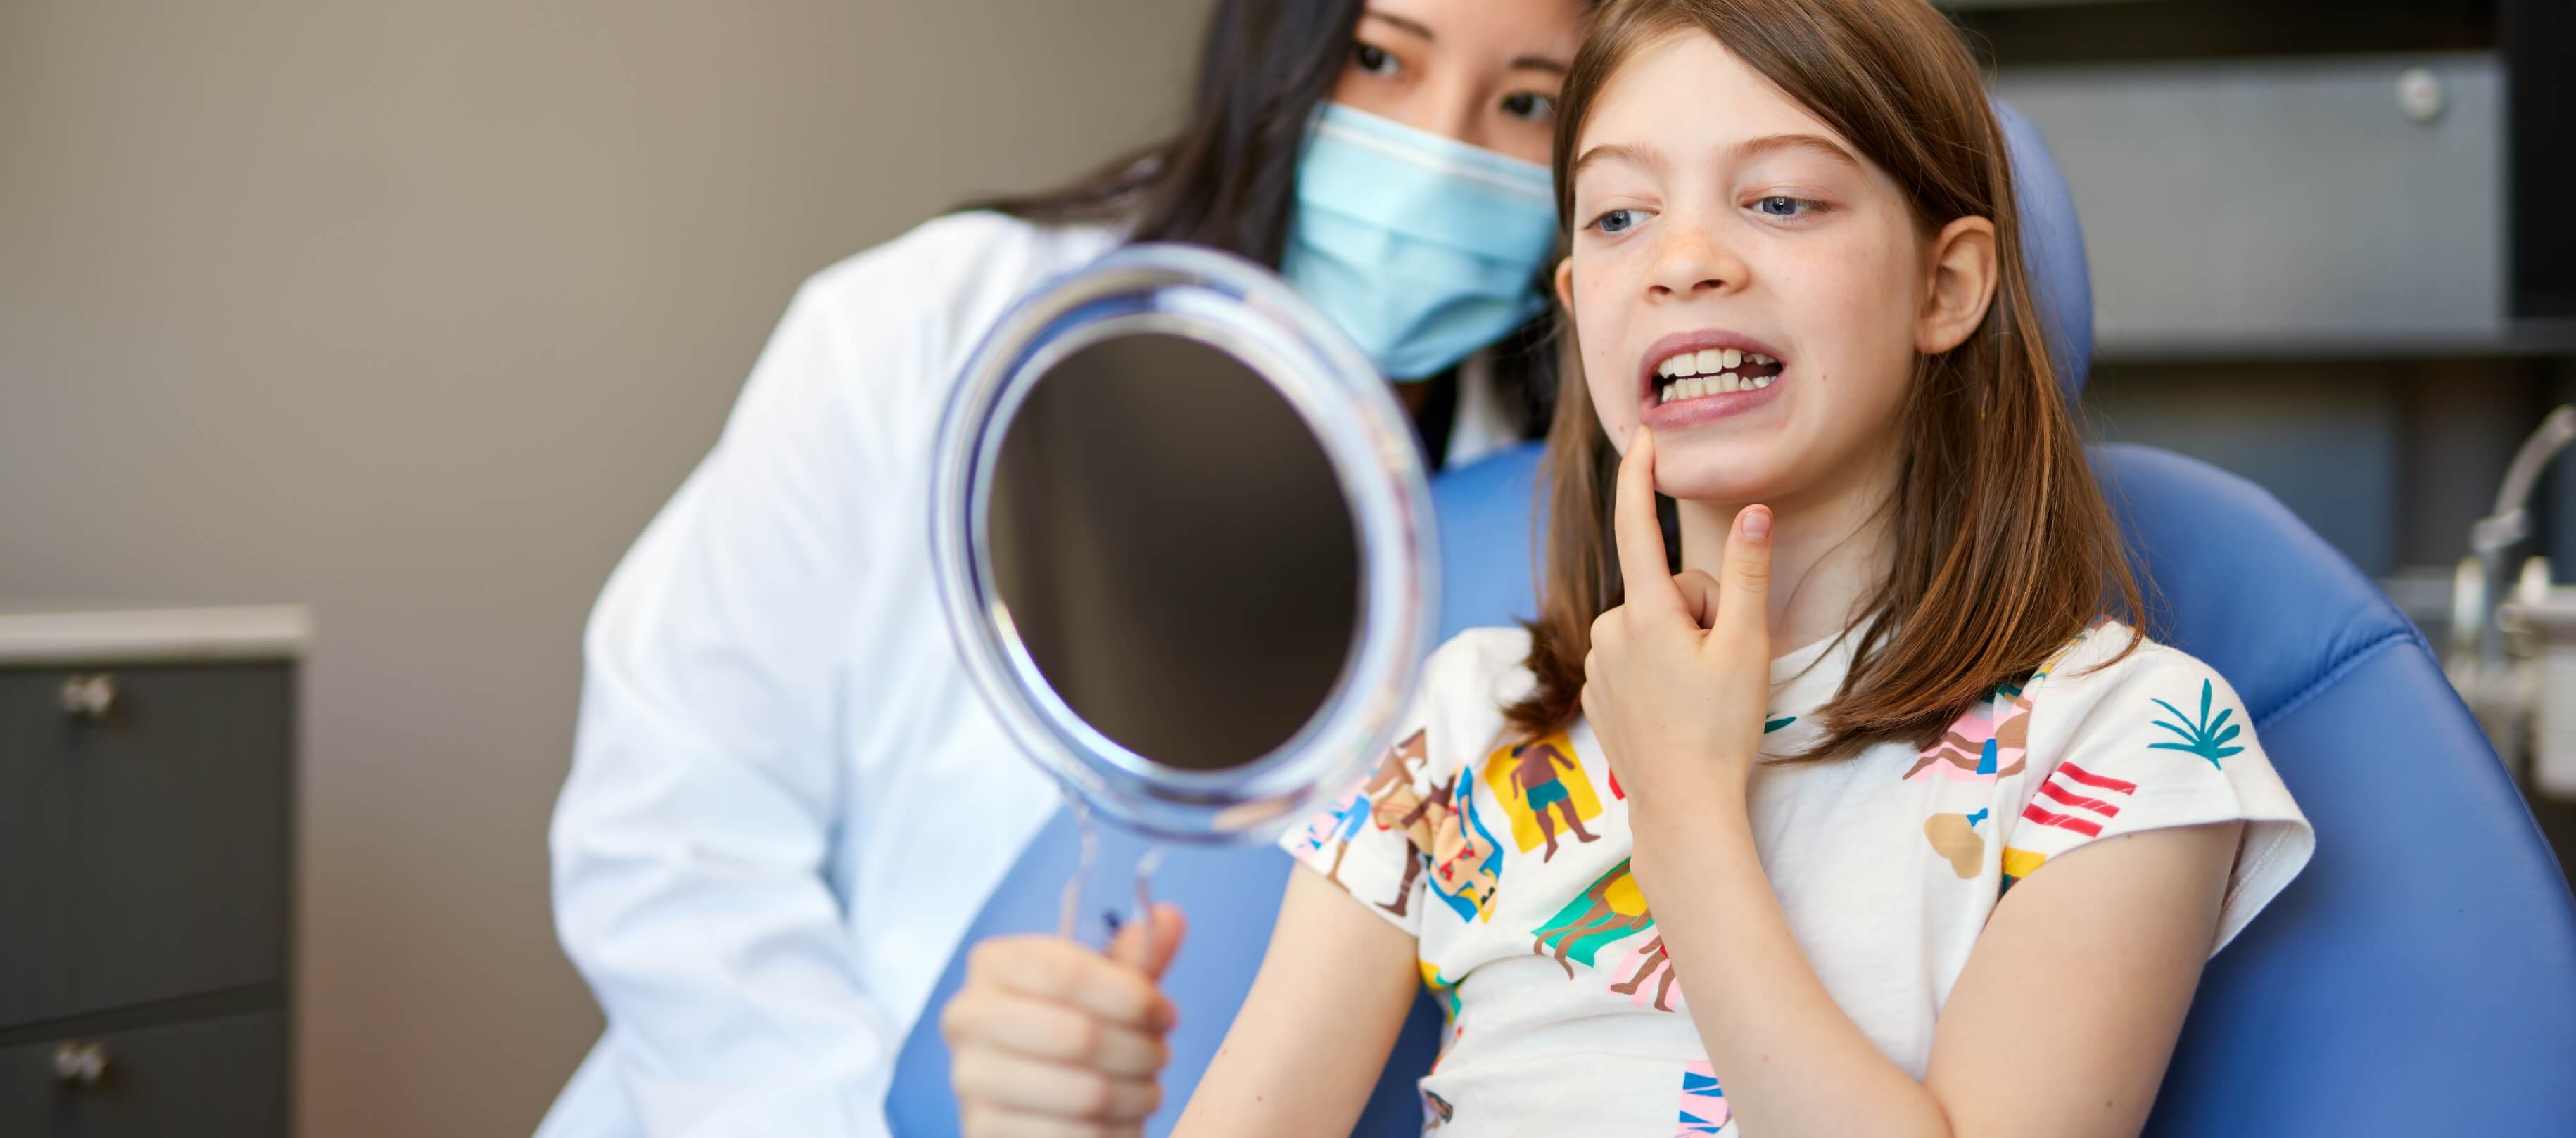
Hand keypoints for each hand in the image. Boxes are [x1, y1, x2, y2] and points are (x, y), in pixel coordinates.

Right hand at [942, 905, 1186, 1137]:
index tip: (1165, 1014)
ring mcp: (968, 1078)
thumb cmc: (1070, 1031)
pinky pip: (1073, 1135)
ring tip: (1147, 1090)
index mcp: (994, 964)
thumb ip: (1134, 957)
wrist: (1028, 1099)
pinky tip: (1124, 1121)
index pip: (1065, 971)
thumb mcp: (1102, 989)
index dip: (1130, 995)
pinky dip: (1117, 1131)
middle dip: (1140, 1050)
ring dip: (1136, 1095)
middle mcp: (968, 1016)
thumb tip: (1169, 918)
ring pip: (1085, 1092)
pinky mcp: (981, 1129)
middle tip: (1159, 1056)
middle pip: (1078, 1034)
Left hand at [1579, 426, 1773, 813]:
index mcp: (1645, 612)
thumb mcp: (1746, 646)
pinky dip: (1660, 670)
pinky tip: (1674, 708)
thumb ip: (1746, 574)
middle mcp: (1609, 629)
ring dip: (1682, 645)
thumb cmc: (1720, 729)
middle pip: (1668, 590)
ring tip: (1697, 694)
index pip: (1638, 525)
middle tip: (1719, 667)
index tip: (1644, 435)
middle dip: (1701, 615)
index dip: (1641, 476)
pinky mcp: (1596, 690)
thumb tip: (1754, 511)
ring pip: (1654, 625)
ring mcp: (1598, 662)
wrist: (1683, 807)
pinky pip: (1635, 656)